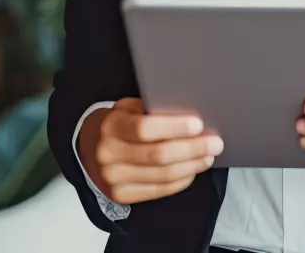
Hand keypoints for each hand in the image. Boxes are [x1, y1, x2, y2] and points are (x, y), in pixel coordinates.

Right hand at [79, 98, 224, 205]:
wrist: (89, 148)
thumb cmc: (118, 123)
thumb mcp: (127, 108)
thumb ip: (150, 110)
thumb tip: (187, 115)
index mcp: (110, 127)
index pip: (144, 129)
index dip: (174, 127)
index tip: (198, 124)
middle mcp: (108, 155)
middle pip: (159, 155)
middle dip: (192, 149)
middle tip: (215, 143)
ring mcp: (114, 179)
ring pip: (163, 175)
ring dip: (192, 166)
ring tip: (208, 156)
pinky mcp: (122, 196)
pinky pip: (159, 190)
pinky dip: (181, 180)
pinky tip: (193, 169)